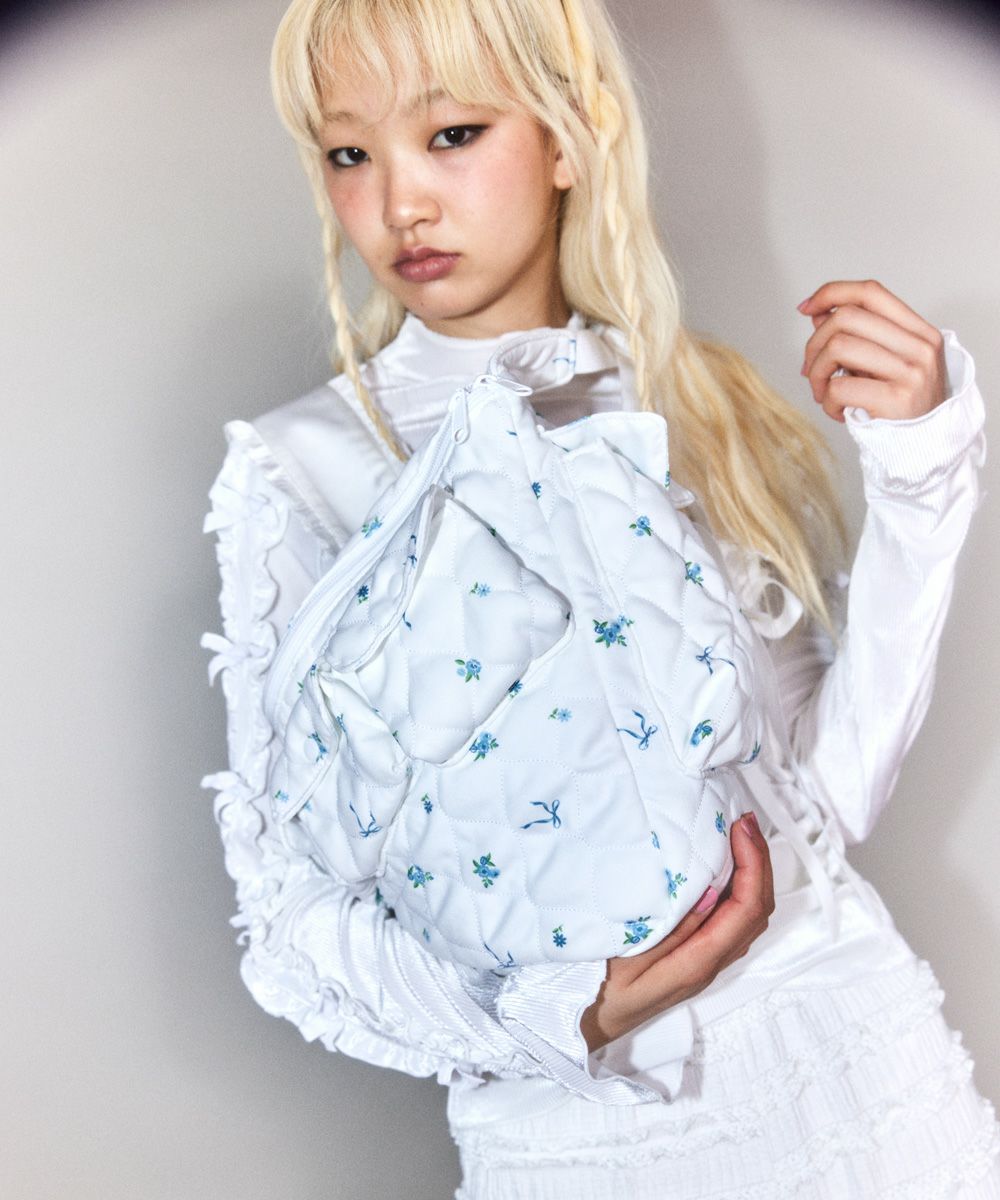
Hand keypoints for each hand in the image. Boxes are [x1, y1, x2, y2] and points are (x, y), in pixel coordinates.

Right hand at [579, 812, 774, 1051]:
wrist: (584, 1023)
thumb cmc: (596, 991)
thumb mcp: (624, 957)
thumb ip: (671, 930)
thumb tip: (710, 894)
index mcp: (696, 964)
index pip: (745, 909)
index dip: (752, 864)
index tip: (739, 828)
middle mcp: (709, 964)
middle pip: (757, 911)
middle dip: (759, 861)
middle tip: (745, 821)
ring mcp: (705, 962)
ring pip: (747, 915)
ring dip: (751, 872)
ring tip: (738, 835)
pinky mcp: (696, 956)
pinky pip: (731, 919)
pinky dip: (737, 886)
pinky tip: (722, 866)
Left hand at [798, 279, 945, 422]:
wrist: (925, 447)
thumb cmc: (901, 406)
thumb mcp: (884, 364)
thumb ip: (856, 338)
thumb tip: (817, 313)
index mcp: (920, 331)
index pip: (870, 292)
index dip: (832, 293)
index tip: (806, 308)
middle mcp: (920, 347)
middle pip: (847, 317)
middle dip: (815, 343)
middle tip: (811, 369)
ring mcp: (911, 372)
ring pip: (838, 347)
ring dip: (817, 374)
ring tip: (822, 392)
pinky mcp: (896, 399)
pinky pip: (839, 386)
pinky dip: (827, 401)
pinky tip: (837, 411)